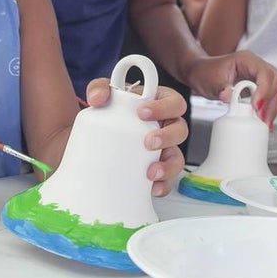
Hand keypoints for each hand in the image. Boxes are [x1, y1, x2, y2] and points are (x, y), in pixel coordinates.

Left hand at [85, 79, 187, 196]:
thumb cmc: (111, 110)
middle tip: (148, 142)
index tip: (142, 112)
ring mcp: (163, 150)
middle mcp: (165, 127)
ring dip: (168, 166)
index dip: (164, 107)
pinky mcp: (157, 170)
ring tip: (151, 172)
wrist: (96, 137)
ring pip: (177, 158)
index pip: (173, 102)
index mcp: (159, 105)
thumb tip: (96, 98)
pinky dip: (162, 186)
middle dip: (167, 137)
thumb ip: (98, 88)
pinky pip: (168, 180)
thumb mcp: (104, 95)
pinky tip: (152, 189)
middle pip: (181, 130)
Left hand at [183, 50, 276, 126]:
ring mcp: (258, 77)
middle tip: (260, 117)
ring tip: (263, 123)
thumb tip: (229, 97)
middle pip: (275, 81)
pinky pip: (269, 98)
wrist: (201, 74)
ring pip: (275, 91)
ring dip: (271, 108)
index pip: (264, 72)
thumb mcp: (210, 81)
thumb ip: (221, 88)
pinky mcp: (258, 88)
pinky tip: (262, 121)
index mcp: (246, 60)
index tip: (256, 106)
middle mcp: (256, 67)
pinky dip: (267, 110)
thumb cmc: (205, 73)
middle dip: (270, 100)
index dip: (264, 90)